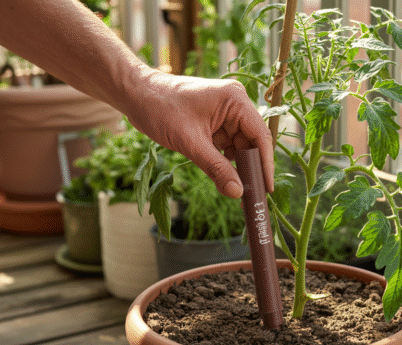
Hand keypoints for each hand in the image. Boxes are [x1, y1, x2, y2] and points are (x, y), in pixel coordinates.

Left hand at [126, 71, 273, 198]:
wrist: (134, 94)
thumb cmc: (160, 109)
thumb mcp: (190, 143)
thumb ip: (216, 168)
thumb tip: (237, 192)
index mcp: (235, 100)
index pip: (260, 135)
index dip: (265, 164)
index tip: (267, 188)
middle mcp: (235, 103)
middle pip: (251, 141)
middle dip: (249, 167)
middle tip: (251, 194)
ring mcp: (224, 111)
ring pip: (239, 144)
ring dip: (235, 164)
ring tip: (234, 187)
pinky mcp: (214, 119)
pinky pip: (226, 142)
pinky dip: (223, 159)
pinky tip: (220, 173)